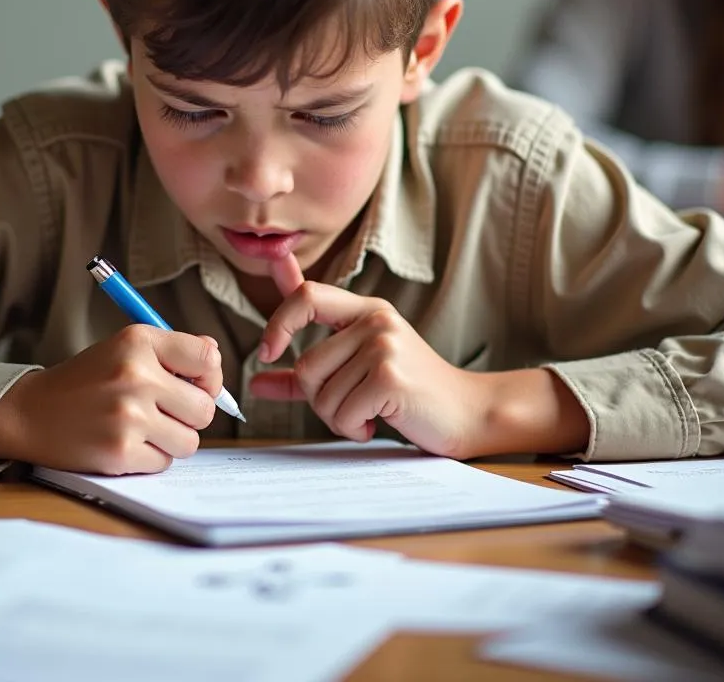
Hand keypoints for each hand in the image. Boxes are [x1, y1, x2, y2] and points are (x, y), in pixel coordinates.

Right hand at [0, 327, 222, 473]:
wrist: (31, 412)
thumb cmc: (88, 379)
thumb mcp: (126, 347)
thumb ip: (174, 351)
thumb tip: (216, 361)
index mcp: (139, 341)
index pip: (208, 359)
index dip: (210, 377)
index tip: (196, 383)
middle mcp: (136, 375)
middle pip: (205, 408)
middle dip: (190, 414)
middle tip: (164, 410)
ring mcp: (128, 416)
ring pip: (190, 440)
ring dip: (172, 439)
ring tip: (143, 426)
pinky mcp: (119, 452)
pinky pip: (164, 462)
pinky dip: (150, 457)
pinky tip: (126, 442)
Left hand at [251, 254, 486, 456]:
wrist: (468, 412)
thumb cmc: (409, 393)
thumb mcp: (358, 370)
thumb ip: (306, 371)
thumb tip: (256, 382)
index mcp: (365, 309)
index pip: (307, 294)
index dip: (279, 322)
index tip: (268, 353)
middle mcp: (375, 319)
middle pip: (307, 362)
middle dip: (318, 399)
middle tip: (348, 407)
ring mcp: (384, 345)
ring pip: (322, 393)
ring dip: (338, 418)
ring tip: (368, 415)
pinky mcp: (391, 377)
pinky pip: (343, 412)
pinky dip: (353, 429)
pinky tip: (377, 424)